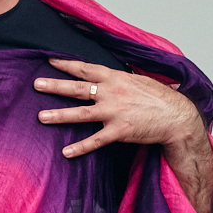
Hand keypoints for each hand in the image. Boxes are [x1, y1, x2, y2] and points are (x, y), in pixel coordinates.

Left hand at [34, 59, 204, 159]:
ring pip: (81, 113)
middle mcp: (112, 93)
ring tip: (41, 117)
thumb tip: (106, 73)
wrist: (177, 117)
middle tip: (36, 84)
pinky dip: (80, 147)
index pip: (87, 68)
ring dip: (60, 115)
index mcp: (116, 78)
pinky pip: (96, 140)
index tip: (49, 60)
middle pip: (78, 88)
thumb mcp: (138, 79)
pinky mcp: (120, 131)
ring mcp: (115, 112)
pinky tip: (66, 152)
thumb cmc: (158, 98)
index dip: (67, 64)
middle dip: (55, 85)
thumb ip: (119, 77)